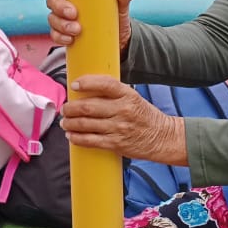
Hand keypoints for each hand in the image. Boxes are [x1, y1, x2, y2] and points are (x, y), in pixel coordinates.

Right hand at [48, 0, 133, 55]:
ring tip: (76, 30)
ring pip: (52, 17)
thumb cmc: (115, 15)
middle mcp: (67, 1)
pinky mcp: (64, 33)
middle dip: (60, 6)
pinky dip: (60, 37)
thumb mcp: (121, 6)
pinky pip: (55, 34)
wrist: (118, 39)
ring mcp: (63, 18)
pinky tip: (70, 40)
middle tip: (74, 14)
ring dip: (61, 24)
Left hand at [61, 75, 187, 163]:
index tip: (74, 85)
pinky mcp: (116, 144)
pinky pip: (90, 141)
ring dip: (70, 123)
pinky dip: (77, 138)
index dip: (87, 83)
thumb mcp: (133, 98)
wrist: (162, 137)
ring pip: (85, 124)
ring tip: (65, 122)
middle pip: (88, 107)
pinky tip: (71, 135)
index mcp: (127, 95)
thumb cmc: (144, 116)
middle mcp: (122, 110)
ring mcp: (118, 128)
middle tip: (65, 108)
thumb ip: (113, 94)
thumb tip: (86, 91)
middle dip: (71, 108)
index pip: (105, 84)